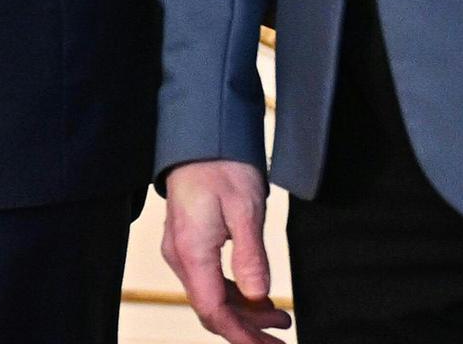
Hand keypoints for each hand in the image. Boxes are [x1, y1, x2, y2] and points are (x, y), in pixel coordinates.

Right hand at [160, 160, 287, 343]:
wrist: (202, 139)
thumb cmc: (223, 167)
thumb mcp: (245, 209)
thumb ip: (251, 256)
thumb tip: (259, 296)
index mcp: (192, 251)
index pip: (213, 310)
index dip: (241, 335)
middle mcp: (181, 257)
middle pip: (212, 310)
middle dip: (246, 331)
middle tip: (282, 341)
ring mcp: (183, 252)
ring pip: (212, 298)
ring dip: (245, 314)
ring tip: (281, 319)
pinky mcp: (190, 246)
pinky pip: (210, 282)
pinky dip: (236, 295)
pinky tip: (261, 299)